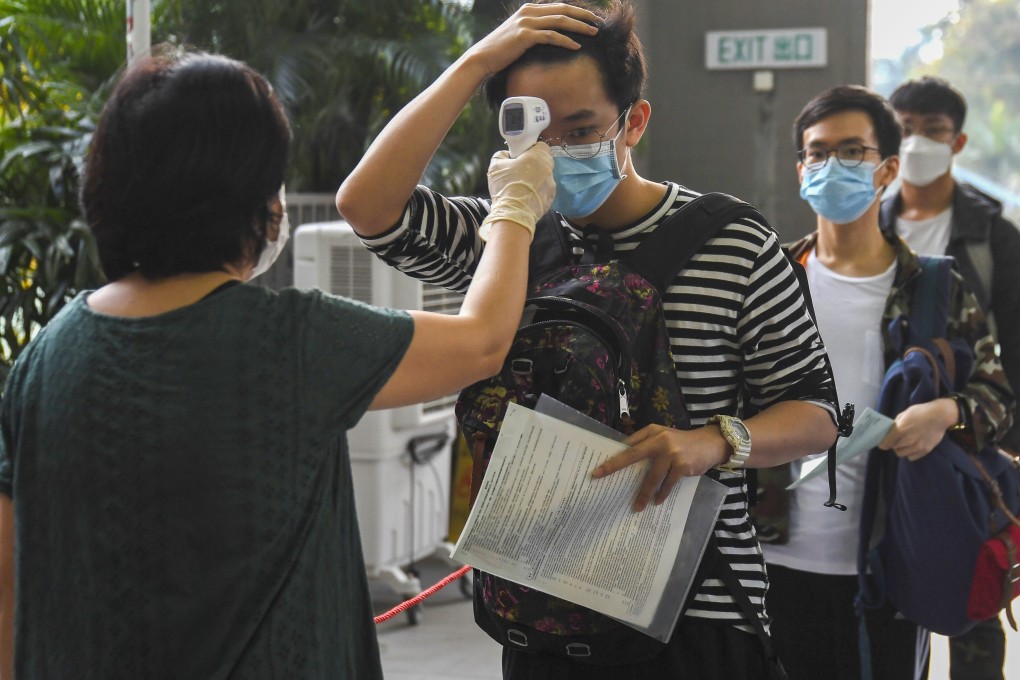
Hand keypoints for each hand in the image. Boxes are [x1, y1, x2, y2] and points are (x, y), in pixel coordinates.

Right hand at [466, 3, 600, 77]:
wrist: (482, 57)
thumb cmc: (501, 50)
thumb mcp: (518, 34)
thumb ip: (534, 29)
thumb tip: (549, 35)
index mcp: (529, 9)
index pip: (559, 5)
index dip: (577, 10)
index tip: (592, 17)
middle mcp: (529, 12)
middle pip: (563, 9)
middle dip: (584, 15)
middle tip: (599, 22)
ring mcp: (527, 23)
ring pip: (560, 21)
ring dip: (580, 26)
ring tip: (594, 33)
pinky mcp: (525, 36)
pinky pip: (551, 36)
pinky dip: (566, 41)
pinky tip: (577, 46)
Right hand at [479, 142, 554, 239]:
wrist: (513, 215)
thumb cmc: (505, 187)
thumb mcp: (495, 166)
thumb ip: (501, 155)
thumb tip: (506, 156)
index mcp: (537, 157)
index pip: (541, 146)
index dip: (531, 149)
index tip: (521, 155)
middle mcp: (548, 169)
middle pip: (544, 161)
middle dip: (533, 163)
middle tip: (520, 170)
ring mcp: (551, 184)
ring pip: (544, 176)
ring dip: (536, 178)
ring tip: (522, 186)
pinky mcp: (551, 198)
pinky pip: (544, 189)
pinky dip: (537, 191)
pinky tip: (526, 196)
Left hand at [591, 424, 728, 511]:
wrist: (709, 443)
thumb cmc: (681, 442)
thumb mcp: (662, 435)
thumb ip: (645, 442)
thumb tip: (623, 455)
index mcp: (652, 432)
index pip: (628, 445)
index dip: (613, 457)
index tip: (597, 469)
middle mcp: (660, 440)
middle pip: (633, 456)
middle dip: (614, 467)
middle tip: (600, 478)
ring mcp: (671, 453)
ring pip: (652, 477)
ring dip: (644, 494)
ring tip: (637, 506)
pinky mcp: (682, 466)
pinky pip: (668, 484)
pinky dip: (662, 494)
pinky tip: (657, 501)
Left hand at [878, 398, 957, 461]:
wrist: (940, 415)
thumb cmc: (921, 411)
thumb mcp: (905, 414)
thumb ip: (896, 424)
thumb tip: (889, 431)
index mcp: (900, 429)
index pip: (885, 443)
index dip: (883, 443)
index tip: (883, 442)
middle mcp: (908, 440)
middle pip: (893, 448)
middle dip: (893, 444)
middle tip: (897, 439)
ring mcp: (917, 446)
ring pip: (902, 454)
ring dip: (901, 449)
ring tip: (905, 443)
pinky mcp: (925, 450)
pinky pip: (911, 457)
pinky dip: (910, 453)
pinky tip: (913, 446)